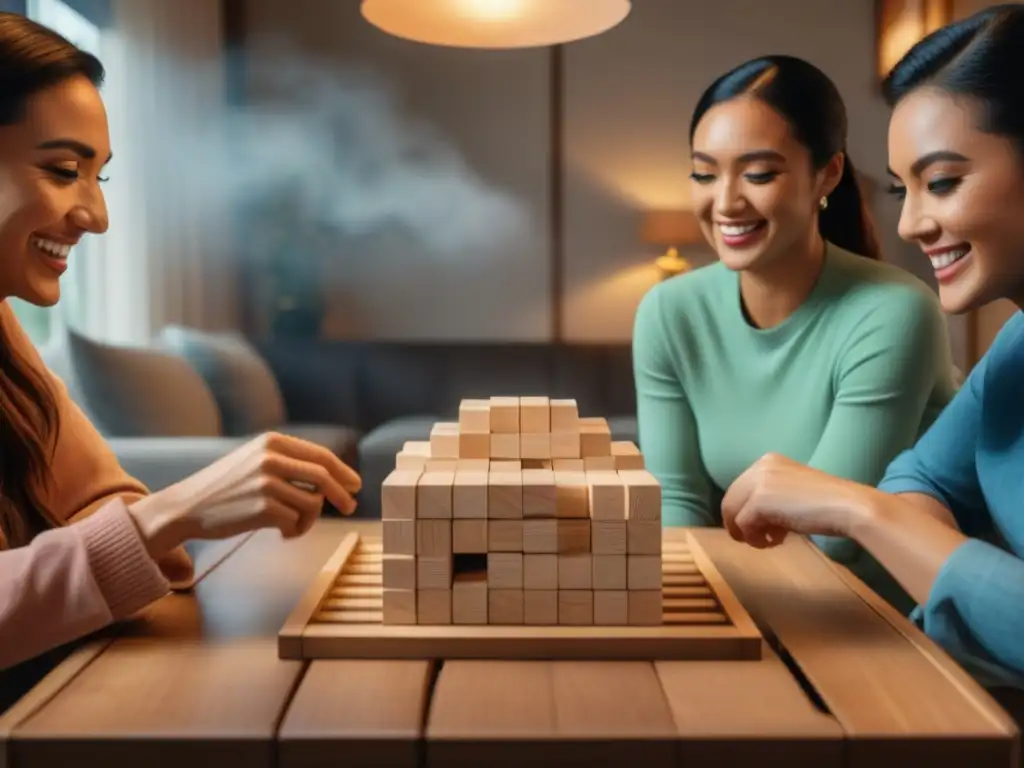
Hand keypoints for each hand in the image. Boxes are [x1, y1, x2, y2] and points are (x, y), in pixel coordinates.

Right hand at [127, 432, 360, 558]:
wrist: (187, 507)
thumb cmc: (225, 487)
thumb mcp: (255, 460)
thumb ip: (288, 463)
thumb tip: (331, 477)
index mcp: (272, 442)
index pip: (320, 455)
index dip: (342, 471)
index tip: (355, 484)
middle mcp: (271, 457)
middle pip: (324, 476)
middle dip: (341, 494)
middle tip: (350, 507)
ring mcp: (267, 482)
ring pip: (312, 503)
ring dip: (307, 519)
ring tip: (289, 525)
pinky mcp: (263, 507)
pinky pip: (296, 522)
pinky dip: (294, 531)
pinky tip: (279, 533)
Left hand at [721, 453, 872, 548]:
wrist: (848, 506)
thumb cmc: (828, 504)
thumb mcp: (793, 493)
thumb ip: (771, 497)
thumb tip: (753, 519)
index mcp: (768, 461)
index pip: (741, 488)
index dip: (746, 511)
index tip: (765, 527)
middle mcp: (760, 466)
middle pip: (731, 500)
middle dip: (740, 523)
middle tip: (759, 539)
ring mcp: (758, 482)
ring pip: (731, 512)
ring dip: (747, 532)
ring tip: (769, 542)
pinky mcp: (758, 501)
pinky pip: (742, 525)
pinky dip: (754, 539)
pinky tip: (775, 542)